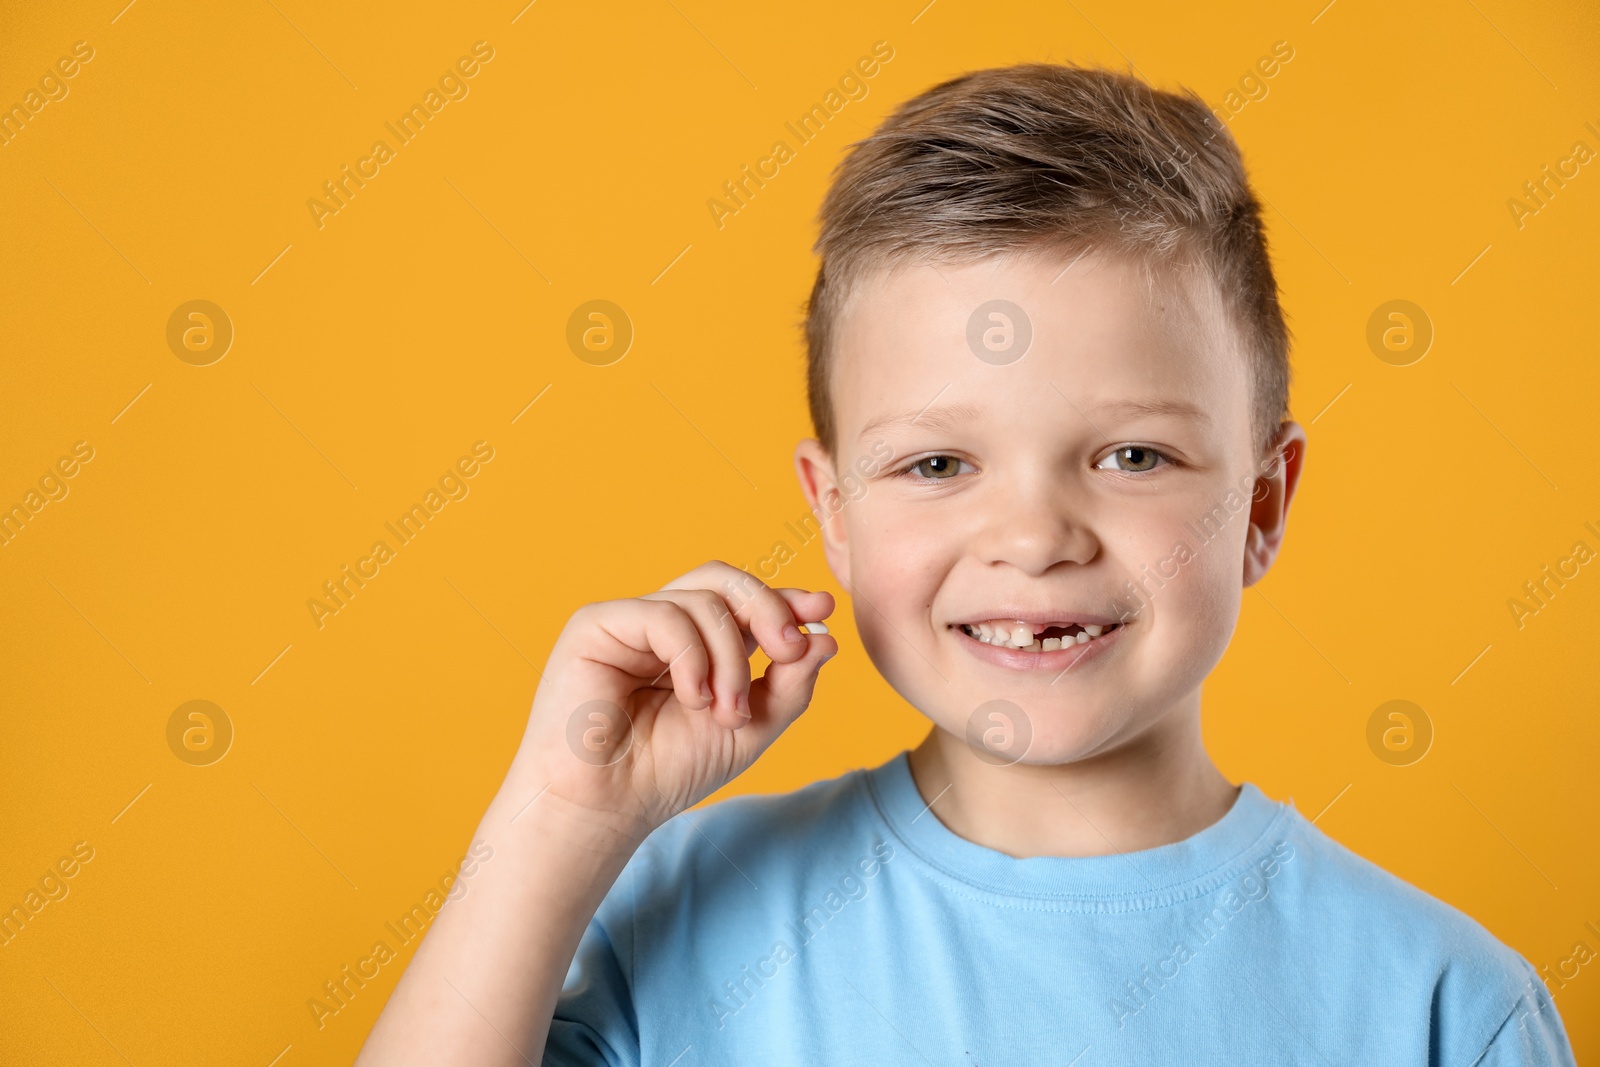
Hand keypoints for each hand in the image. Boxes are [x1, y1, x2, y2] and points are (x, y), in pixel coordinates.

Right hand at [502, 561, 837, 841]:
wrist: (609, 808)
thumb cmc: (668, 771)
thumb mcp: (750, 728)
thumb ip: (789, 685)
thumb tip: (826, 637)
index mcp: (696, 642)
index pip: (742, 601)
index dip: (783, 599)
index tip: (822, 611)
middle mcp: (662, 624)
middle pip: (724, 581)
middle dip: (768, 609)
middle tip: (789, 650)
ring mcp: (629, 621)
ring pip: (703, 601)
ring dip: (731, 659)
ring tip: (726, 714)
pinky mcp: (596, 625)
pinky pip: (664, 615)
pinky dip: (692, 657)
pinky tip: (692, 698)